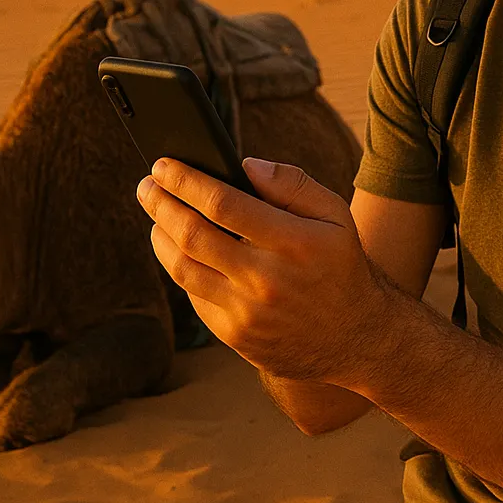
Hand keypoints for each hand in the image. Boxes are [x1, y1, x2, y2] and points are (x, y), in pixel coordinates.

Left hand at [137, 157, 395, 385]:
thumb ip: (292, 183)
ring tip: (154, 213)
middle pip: (192, 234)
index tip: (163, 164)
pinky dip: (178, 266)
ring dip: (159, 235)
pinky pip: (193, 295)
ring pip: (183, 267)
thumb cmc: (340, 265)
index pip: (222, 203)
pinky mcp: (235, 335)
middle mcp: (266, 279)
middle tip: (146, 184)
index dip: (185, 180)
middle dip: (160, 203)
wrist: (356, 339)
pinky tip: (175, 247)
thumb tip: (243, 164)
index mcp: (293, 242)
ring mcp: (247, 312)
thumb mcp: (335, 214)